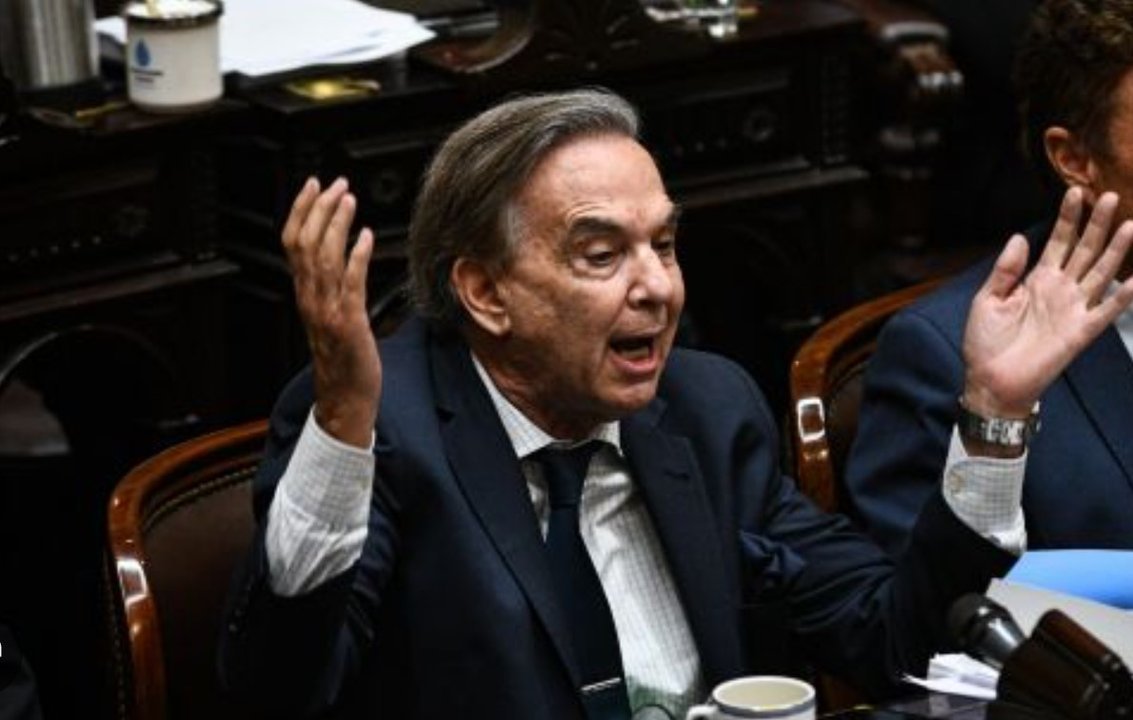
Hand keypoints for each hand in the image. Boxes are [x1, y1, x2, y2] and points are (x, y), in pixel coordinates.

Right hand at [282, 177, 379, 447]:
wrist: (345, 399)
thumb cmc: (343, 360)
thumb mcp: (329, 316)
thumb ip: (329, 287)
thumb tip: (341, 254)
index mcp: (304, 294)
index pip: (292, 242)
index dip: (301, 210)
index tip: (314, 185)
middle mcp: (310, 298)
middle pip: (304, 243)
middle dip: (319, 208)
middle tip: (336, 184)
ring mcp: (328, 310)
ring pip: (323, 257)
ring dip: (336, 224)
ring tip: (348, 199)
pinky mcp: (349, 322)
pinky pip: (350, 283)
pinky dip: (356, 256)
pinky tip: (367, 236)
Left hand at [962, 187, 1132, 423]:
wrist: (990, 380)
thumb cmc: (985, 342)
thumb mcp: (987, 300)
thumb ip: (1005, 270)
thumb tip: (1019, 237)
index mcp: (1036, 279)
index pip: (1057, 242)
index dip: (1067, 218)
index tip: (1075, 192)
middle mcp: (1059, 289)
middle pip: (1084, 250)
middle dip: (1096, 224)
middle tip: (1108, 195)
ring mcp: (1073, 308)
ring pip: (1100, 272)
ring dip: (1116, 250)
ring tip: (1129, 225)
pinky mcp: (1081, 331)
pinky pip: (1107, 310)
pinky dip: (1123, 295)